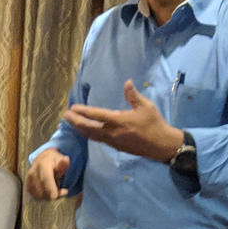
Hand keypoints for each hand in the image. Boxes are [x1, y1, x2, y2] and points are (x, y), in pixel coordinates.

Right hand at [26, 148, 71, 200]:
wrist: (41, 159)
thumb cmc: (53, 160)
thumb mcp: (60, 158)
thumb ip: (63, 163)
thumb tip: (65, 160)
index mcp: (42, 165)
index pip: (46, 178)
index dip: (50, 188)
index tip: (55, 197)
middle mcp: (33, 173)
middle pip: (43, 189)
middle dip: (54, 194)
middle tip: (64, 192)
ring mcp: (29, 181)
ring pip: (40, 195)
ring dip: (50, 196)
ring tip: (56, 190)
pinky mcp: (27, 187)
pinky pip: (37, 196)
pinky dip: (44, 197)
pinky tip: (49, 191)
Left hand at [64, 79, 181, 162]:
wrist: (162, 145)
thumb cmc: (155, 124)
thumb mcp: (147, 106)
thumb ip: (134, 96)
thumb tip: (127, 82)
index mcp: (120, 121)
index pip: (97, 116)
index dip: (84, 112)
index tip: (73, 108)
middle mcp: (113, 133)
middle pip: (89, 128)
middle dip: (76, 122)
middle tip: (65, 116)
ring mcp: (113, 141)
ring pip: (92, 135)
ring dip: (80, 129)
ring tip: (71, 123)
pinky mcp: (116, 146)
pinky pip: (98, 140)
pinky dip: (89, 134)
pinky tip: (85, 131)